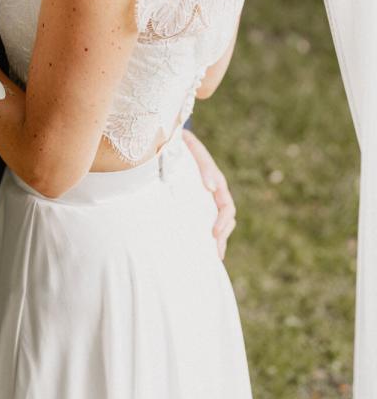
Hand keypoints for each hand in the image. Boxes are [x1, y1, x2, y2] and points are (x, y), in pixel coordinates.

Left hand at [182, 129, 235, 261]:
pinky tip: (200, 250)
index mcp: (216, 182)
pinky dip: (204, 236)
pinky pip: (203, 221)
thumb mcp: (194, 149)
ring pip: (217, 223)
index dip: (223, 221)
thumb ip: (204, 166)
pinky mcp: (194, 203)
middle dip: (222, 238)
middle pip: (226, 220)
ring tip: (211, 257)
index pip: (227, 207)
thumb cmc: (184, 145)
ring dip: (216, 240)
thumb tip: (210, 186)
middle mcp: (214, 193)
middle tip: (215, 252)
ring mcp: (205, 199)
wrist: (171, 142)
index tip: (214, 233)